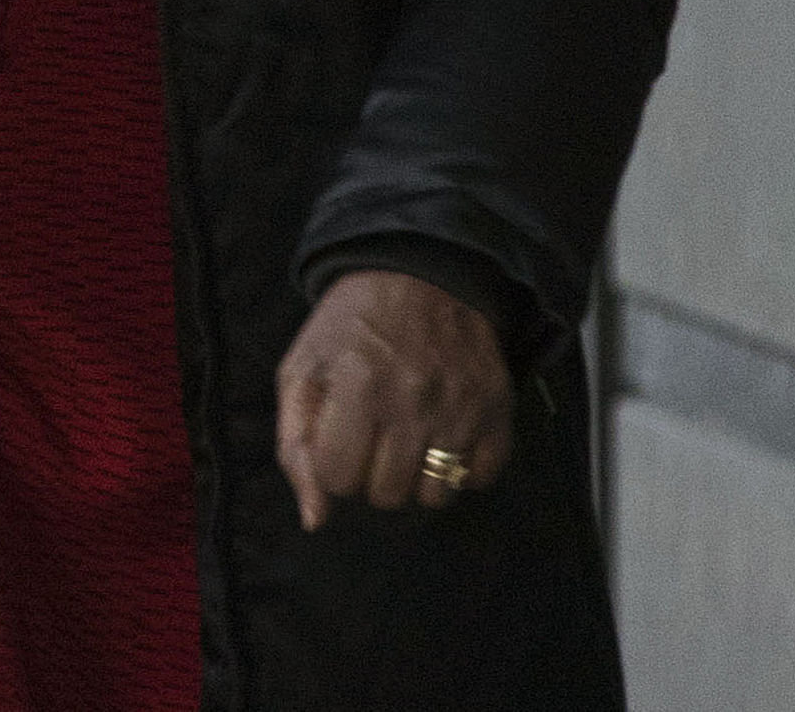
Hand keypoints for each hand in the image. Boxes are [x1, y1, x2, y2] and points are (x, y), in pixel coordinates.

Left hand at [275, 268, 514, 527]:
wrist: (419, 273)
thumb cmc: (348, 325)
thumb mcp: (302, 369)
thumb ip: (295, 446)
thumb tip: (315, 520)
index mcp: (356, 384)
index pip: (339, 478)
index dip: (332, 463)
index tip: (337, 437)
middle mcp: (413, 400)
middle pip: (387, 494)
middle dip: (371, 474)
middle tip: (372, 436)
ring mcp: (462, 408)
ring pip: (435, 497)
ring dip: (415, 478)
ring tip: (406, 438)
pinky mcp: (499, 411)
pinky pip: (480, 479)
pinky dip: (460, 469)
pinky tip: (442, 434)